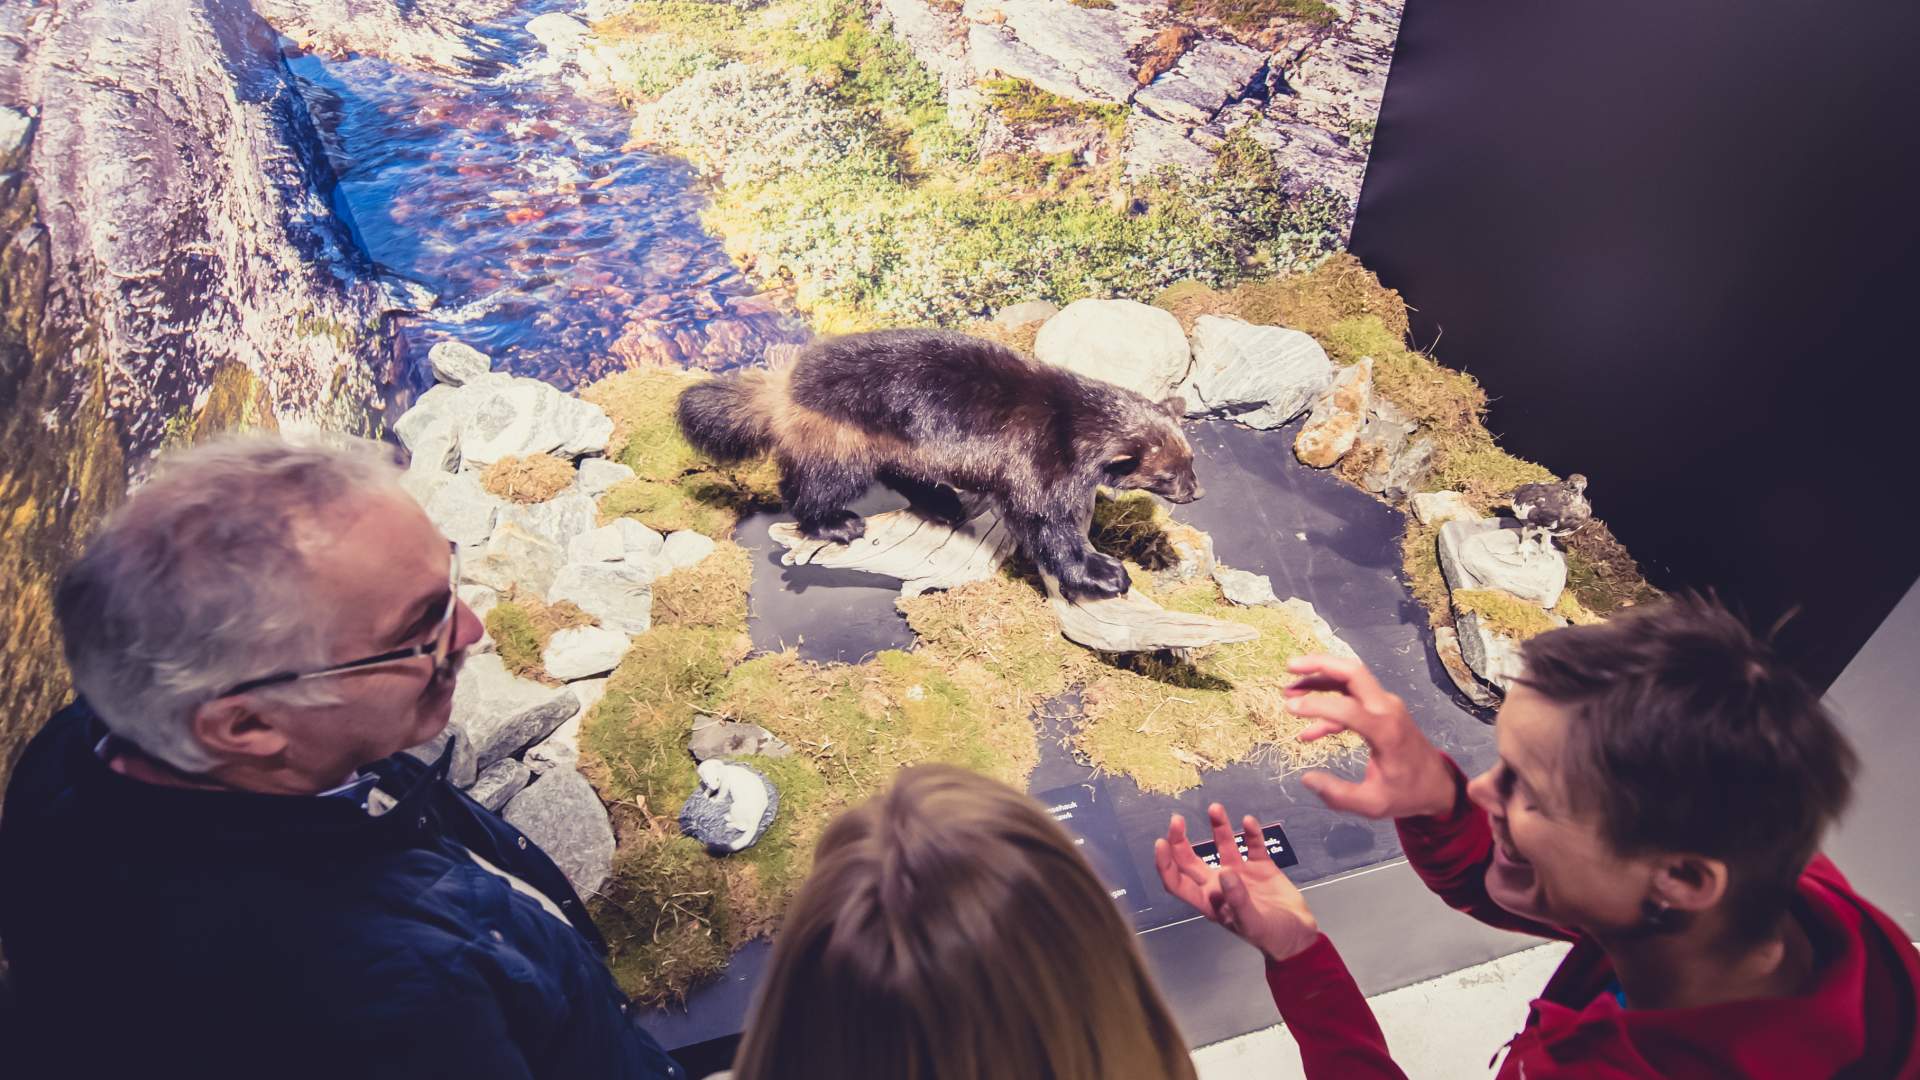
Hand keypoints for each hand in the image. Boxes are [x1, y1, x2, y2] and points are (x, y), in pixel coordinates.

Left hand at [1154, 804, 1319, 962]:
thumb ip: (1238, 899)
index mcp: (1209, 901)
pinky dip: (1250, 833)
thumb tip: (1225, 872)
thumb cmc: (1271, 937)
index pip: (1177, 882)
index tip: (1161, 842)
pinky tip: (1249, 822)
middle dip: (1180, 840)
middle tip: (1176, 819)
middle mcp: (1218, 884)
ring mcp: (1240, 873)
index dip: (1165, 864)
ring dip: (1218, 827)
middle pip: (1190, 860)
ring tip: (1215, 808)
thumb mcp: (1252, 923)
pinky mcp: (1261, 866)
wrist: (1299, 935)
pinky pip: (1252, 845)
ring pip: (1223, 845)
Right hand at [1286, 655, 1458, 819]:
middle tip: (1290, 667)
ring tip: (1289, 690)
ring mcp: (1386, 705)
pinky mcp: (1383, 709)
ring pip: (1351, 678)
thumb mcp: (1373, 804)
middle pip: (1353, 672)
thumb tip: (1306, 779)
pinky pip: (1352, 698)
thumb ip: (1338, 794)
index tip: (1289, 709)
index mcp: (1386, 731)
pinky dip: (1329, 706)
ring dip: (1320, 679)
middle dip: (1320, 664)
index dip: (1316, 706)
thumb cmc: (1407, 793)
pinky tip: (1308, 730)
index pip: (1348, 708)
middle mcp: (1387, 709)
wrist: (1437, 784)